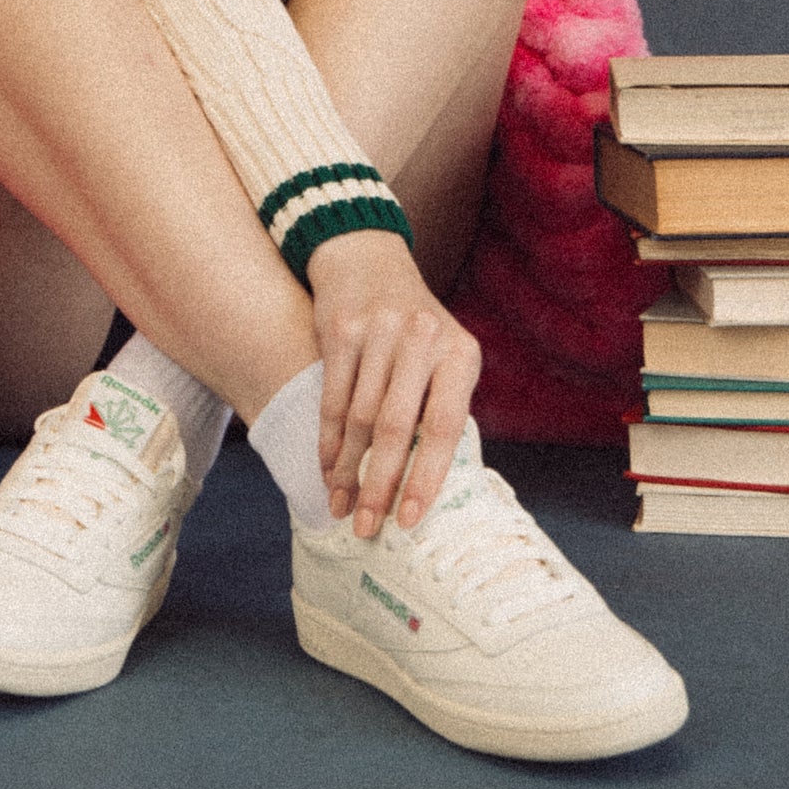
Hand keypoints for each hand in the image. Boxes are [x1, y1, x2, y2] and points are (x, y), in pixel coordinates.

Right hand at [303, 228, 481, 538]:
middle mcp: (422, 338)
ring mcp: (379, 332)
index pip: (445, 426)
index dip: (425, 477)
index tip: (408, 520)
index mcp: (460, 353)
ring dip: (347, 471)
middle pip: (395, 428)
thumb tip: (428, 484)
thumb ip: (442, 406)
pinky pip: (332, 399)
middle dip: (379, 485)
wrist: (368, 260)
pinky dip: (328, 441)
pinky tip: (327, 469)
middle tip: (366, 528)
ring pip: (359, 419)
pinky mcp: (341, 330)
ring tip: (341, 506)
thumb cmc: (415, 327)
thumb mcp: (445, 354)